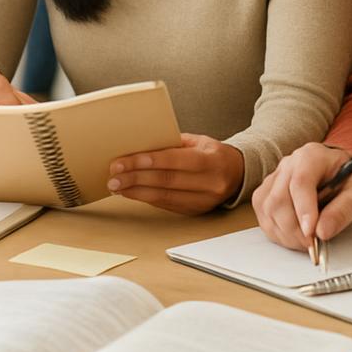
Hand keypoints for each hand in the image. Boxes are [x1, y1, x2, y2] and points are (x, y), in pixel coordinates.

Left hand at [107, 134, 244, 213]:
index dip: (145, 162)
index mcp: (210, 160)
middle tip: (113, 176)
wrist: (238, 173)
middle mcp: (210, 183)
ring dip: (136, 192)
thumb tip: (138, 144)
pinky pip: (167, 205)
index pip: (173, 161)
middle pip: (166, 181)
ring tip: (116, 186)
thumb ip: (171, 142)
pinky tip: (131, 193)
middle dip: (135, 178)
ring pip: (165, 197)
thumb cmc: (211, 152)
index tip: (122, 162)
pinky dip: (146, 199)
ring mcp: (204, 200)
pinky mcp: (196, 211)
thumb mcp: (197, 141)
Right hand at [252, 142, 351, 251]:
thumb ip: (343, 212)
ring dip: (284, 232)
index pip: (300, 182)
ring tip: (305, 242)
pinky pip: (263, 213)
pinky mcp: (267, 192)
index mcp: (312, 157)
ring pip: (267, 208)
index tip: (312, 234)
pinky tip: (293, 236)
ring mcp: (275, 177)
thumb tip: (323, 232)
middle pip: (279, 198)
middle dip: (294, 229)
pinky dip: (276, 230)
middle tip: (313, 245)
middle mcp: (288, 164)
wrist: (345, 174)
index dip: (304, 210)